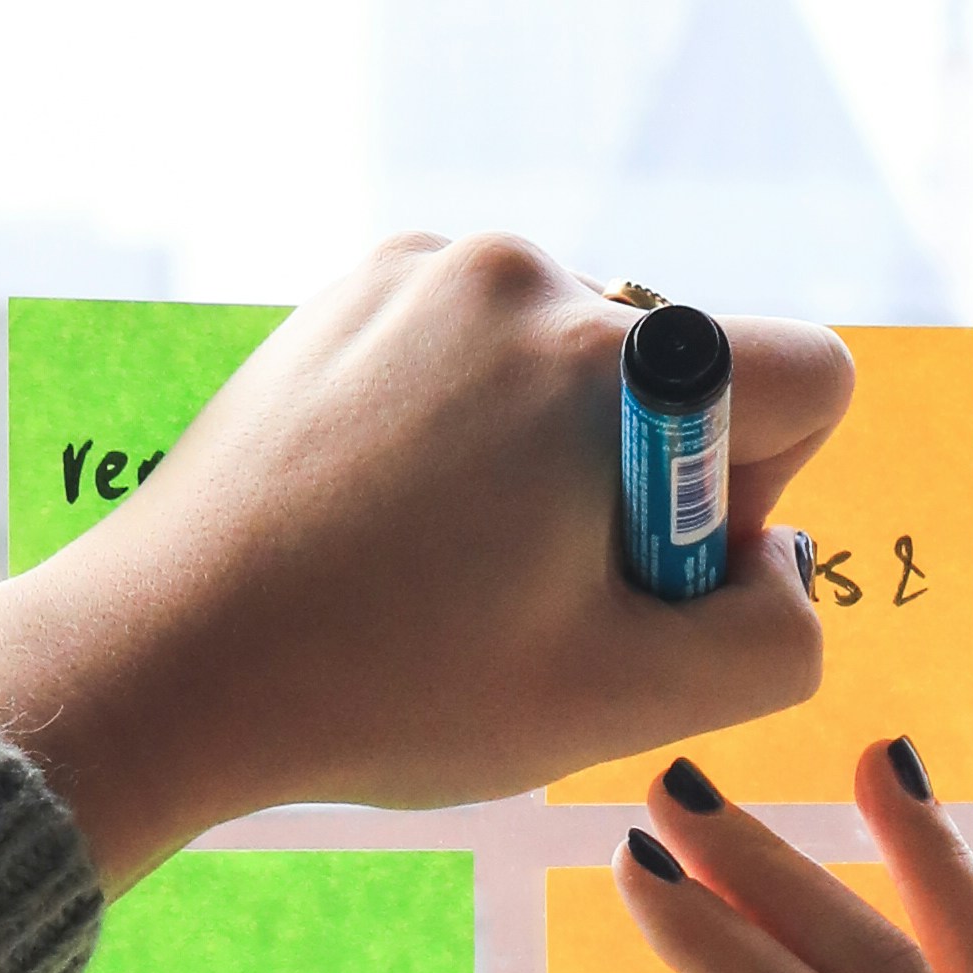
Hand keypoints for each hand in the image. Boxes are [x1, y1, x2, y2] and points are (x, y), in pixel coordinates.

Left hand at [0, 238, 856, 890]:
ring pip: (575, 370)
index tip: (649, 572)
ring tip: (440, 564)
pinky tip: (388, 519)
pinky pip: (477, 351)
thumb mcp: (622, 703)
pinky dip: (466, 431)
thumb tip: (780, 566)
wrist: (165, 658)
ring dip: (550, 461)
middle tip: (524, 594)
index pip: (807, 378)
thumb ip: (772, 636)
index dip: (765, 499)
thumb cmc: (392, 687)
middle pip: (682, 380)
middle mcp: (525, 277)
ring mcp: (425, 269)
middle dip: (642, 488)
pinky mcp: (355, 290)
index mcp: (611, 361)